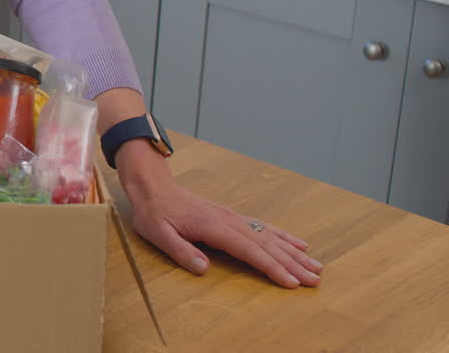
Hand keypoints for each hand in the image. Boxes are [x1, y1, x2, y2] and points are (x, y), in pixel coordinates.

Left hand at [119, 144, 322, 287]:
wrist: (154, 188)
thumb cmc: (154, 213)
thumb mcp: (158, 234)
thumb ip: (180, 251)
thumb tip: (203, 268)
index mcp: (213, 227)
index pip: (249, 250)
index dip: (271, 267)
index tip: (291, 282)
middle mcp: (229, 220)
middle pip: (267, 245)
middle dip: (293, 264)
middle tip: (315, 280)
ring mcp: (233, 217)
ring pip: (270, 236)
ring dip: (294, 252)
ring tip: (317, 266)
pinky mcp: (232, 217)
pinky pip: (264, 227)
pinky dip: (285, 237)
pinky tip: (299, 244)